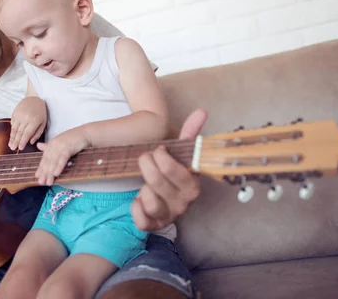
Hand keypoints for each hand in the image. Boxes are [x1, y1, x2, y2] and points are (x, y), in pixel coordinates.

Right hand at [9, 97, 46, 150]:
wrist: (34, 98)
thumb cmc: (41, 111)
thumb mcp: (43, 122)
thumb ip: (38, 133)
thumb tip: (31, 142)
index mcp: (34, 120)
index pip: (27, 133)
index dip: (23, 142)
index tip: (20, 148)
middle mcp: (25, 118)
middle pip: (19, 132)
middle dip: (16, 141)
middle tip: (13, 149)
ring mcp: (19, 115)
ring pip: (14, 129)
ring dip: (12, 137)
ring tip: (10, 145)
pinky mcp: (14, 113)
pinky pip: (12, 123)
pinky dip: (12, 130)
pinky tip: (12, 136)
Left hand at [35, 128, 89, 185]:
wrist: (85, 133)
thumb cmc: (73, 138)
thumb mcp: (59, 142)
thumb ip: (49, 146)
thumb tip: (38, 145)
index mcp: (51, 144)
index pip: (44, 158)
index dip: (41, 168)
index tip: (37, 177)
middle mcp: (54, 145)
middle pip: (48, 161)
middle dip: (44, 172)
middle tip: (41, 182)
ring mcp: (61, 146)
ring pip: (54, 161)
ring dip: (50, 172)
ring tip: (48, 182)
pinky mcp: (68, 148)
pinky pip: (63, 159)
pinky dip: (59, 166)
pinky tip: (56, 174)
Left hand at [132, 109, 206, 230]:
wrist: (161, 194)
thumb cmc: (170, 172)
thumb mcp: (179, 153)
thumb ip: (189, 133)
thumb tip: (201, 111)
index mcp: (192, 185)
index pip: (177, 171)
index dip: (162, 159)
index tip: (158, 150)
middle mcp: (183, 203)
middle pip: (158, 183)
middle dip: (146, 167)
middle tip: (144, 159)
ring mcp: (168, 216)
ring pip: (150, 202)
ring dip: (143, 189)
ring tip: (144, 184)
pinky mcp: (153, 226)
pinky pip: (142, 221)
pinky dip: (136, 209)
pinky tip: (137, 200)